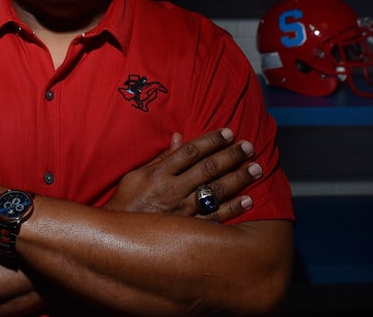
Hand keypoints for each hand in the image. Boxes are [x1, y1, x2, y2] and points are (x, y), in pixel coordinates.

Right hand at [103, 128, 260, 222]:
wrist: (117, 240)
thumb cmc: (125, 204)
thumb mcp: (136, 175)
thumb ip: (160, 157)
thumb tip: (180, 137)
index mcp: (158, 174)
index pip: (190, 151)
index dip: (212, 140)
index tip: (229, 132)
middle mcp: (172, 190)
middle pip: (207, 168)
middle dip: (231, 156)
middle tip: (249, 147)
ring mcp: (181, 212)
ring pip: (215, 191)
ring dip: (238, 179)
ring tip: (256, 169)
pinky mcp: (187, 231)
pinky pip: (215, 219)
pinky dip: (233, 209)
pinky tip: (248, 200)